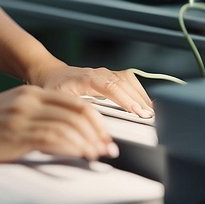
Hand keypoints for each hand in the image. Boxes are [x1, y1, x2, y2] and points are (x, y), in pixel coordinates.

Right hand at [0, 85, 116, 162]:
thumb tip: (60, 139)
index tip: (105, 137)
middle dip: (99, 132)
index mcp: (29, 92)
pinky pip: (52, 137)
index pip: (74, 102)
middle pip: (78, 111)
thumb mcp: (7, 115)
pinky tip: (81, 156)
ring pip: (69, 124)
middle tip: (109, 149)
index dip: (95, 120)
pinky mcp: (14, 132)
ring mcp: (22, 115)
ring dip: (89, 142)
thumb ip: (33, 120)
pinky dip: (72, 147)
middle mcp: (29, 99)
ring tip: (99, 156)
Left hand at [31, 64, 152, 119]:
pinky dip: (139, 92)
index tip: (137, 111)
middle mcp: (99, 73)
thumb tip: (87, 131)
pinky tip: (146, 105)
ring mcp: (107, 73)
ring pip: (129, 81)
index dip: (124, 99)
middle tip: (149, 117)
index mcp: (85, 78)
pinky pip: (129, 81)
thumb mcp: (58, 102)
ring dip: (140, 96)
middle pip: (123, 83)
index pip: (109, 86)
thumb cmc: (55, 89)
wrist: (54, 74)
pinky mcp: (112, 75)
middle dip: (137, 100)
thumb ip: (72, 114)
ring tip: (150, 113)